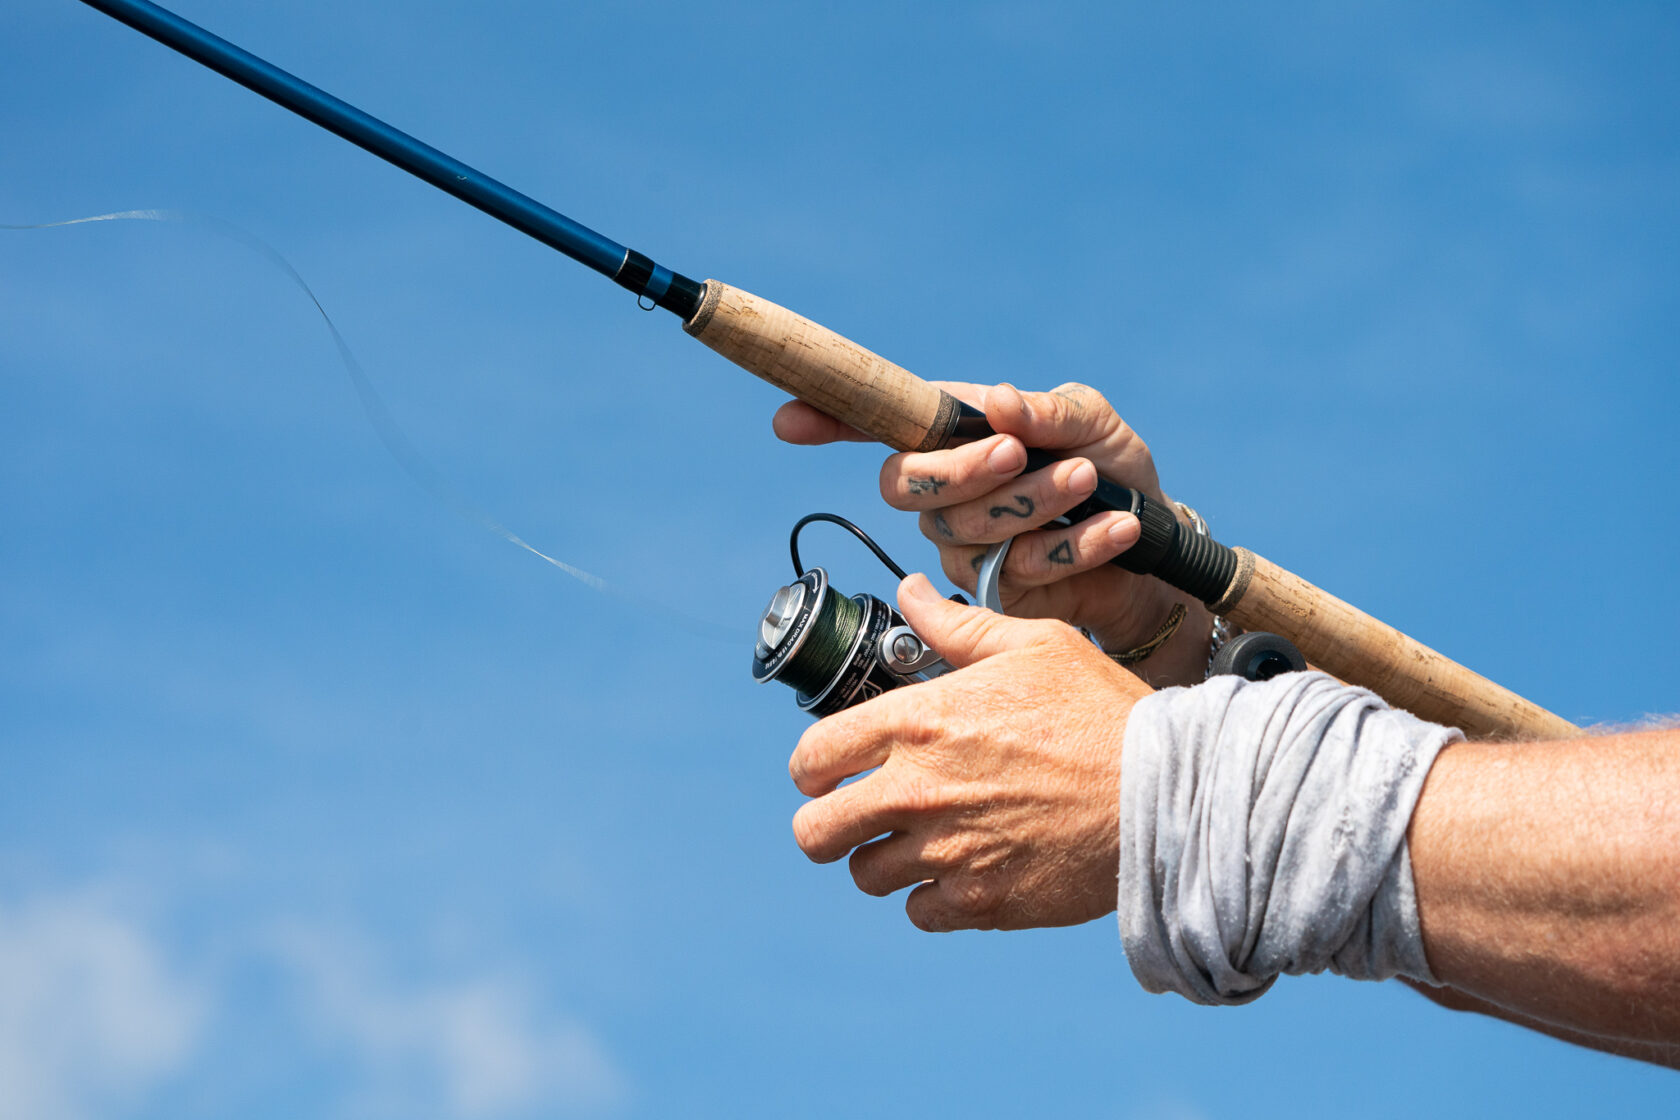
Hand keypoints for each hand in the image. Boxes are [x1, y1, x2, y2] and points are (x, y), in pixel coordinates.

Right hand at [774, 381, 1211, 686]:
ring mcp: (964, 545)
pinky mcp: (996, 593)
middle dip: (964, 468)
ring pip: (966, 527)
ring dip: (1036, 502)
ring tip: (1092, 483)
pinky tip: (1116, 527)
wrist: (1160, 551)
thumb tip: (999, 402)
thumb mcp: (1093, 423)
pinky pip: (1017, 569)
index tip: (787, 421)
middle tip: (1020, 453)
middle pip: (906, 484)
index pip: (876, 424)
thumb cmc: (1115, 471)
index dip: (827, 421)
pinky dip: (1076, 543)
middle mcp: (945, 491)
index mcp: (955, 433)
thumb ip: (1049, 411)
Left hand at [788, 573, 1151, 930]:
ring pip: (865, 875)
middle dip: (827, 824)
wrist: (1163, 792)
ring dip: (884, 860)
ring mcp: (946, 852)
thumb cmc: (1101, 711)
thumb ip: (957, 628)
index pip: (812, 757)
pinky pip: (918, 913)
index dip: (814, 767)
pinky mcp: (979, 902)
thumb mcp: (1034, 646)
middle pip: (815, 833)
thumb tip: (910, 592)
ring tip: (923, 840)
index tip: (829, 772)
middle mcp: (918, 791)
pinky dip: (932, 898)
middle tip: (857, 816)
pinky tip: (962, 869)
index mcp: (920, 722)